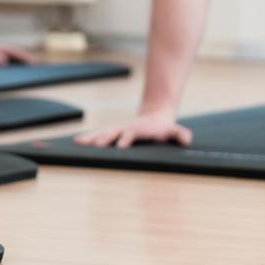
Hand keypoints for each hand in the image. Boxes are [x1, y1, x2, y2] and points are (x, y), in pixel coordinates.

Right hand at [75, 109, 192, 148]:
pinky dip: (88, 138)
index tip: (120, 146)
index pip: (131, 134)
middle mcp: (125, 128)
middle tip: (93, 145)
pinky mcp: (113, 132)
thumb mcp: (175, 131)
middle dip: (103, 139)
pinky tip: (77, 141)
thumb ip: (180, 134)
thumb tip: (186, 139)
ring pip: (102, 132)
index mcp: (138, 129)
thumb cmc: (165, 129)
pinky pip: (99, 135)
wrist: (155, 118)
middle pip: (112, 132)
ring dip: (91, 138)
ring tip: (78, 143)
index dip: (127, 139)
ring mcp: (118, 129)